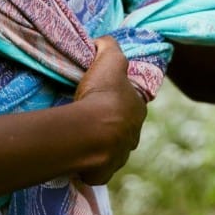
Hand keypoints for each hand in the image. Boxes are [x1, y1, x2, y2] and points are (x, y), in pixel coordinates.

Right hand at [74, 36, 146, 184]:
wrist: (91, 131)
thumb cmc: (103, 94)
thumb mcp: (109, 59)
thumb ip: (109, 46)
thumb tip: (103, 42)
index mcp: (138, 109)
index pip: (131, 101)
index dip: (117, 97)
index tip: (101, 95)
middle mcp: (134, 134)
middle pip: (123, 126)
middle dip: (110, 123)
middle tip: (88, 115)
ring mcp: (120, 155)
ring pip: (112, 148)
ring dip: (100, 143)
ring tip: (80, 135)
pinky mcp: (104, 172)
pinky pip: (97, 166)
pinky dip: (89, 161)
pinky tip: (76, 153)